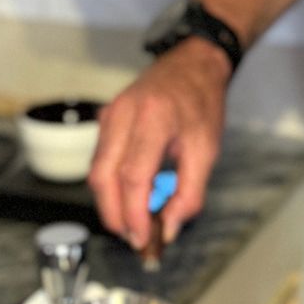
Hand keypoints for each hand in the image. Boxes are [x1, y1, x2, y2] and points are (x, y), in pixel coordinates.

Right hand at [89, 38, 229, 248]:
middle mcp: (124, 114)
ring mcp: (110, 114)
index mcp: (153, 119)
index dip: (133, 214)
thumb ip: (189, 193)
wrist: (192, 64)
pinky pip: (99, 159)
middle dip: (114, 215)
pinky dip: (110, 184)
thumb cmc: (201, 103)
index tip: (142, 238)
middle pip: (102, 177)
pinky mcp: (105, 118)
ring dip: (110, 202)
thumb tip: (168, 228)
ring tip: (134, 220)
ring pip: (96, 170)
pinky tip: (130, 195)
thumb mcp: (207, 150)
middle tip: (133, 237)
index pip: (132, 177)